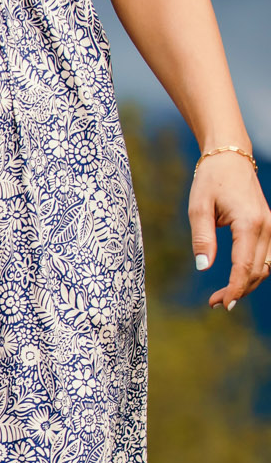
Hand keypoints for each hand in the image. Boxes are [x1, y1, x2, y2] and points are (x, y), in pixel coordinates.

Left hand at [190, 150, 270, 309]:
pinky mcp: (268, 226)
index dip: (235, 288)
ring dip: (247, 284)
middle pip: (258, 270)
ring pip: (265, 266)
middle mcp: (267, 226)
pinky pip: (266, 256)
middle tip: (214, 304)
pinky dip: (254, 271)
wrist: (230, 158)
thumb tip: (203, 267)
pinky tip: (236, 281)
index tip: (222, 304)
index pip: (245, 265)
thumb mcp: (198, 208)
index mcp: (249, 223)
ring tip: (221, 297)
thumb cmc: (211, 181)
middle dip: (239, 291)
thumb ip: (202, 238)